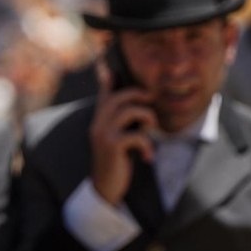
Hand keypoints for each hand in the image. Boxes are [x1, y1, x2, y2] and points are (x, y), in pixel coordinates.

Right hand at [88, 59, 155, 205]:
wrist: (105, 188)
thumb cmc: (116, 161)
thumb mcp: (118, 138)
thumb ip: (123, 123)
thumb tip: (139, 111)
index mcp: (99, 118)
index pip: (105, 92)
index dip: (107, 76)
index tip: (107, 61)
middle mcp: (98, 122)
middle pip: (120, 96)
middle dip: (140, 96)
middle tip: (152, 103)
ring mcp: (103, 133)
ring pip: (129, 111)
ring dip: (148, 119)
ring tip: (152, 131)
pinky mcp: (112, 146)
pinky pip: (136, 135)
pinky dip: (147, 145)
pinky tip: (148, 157)